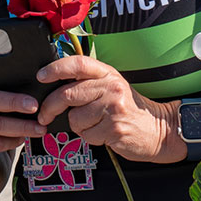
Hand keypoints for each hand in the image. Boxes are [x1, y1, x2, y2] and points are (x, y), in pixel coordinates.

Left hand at [34, 53, 179, 162]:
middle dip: (50, 107)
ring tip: (95, 124)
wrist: (159, 129)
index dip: (56, 68)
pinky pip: (86, 134)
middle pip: (67, 94)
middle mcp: (111, 87)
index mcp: (107, 73)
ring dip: (78, 125)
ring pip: (75, 117)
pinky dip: (90, 137)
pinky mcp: (114, 128)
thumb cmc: (129, 108)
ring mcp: (114, 108)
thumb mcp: (111, 86)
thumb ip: (87, 82)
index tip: (41, 76)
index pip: (78, 63)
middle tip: (44, 115)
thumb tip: (53, 84)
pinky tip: (103, 133)